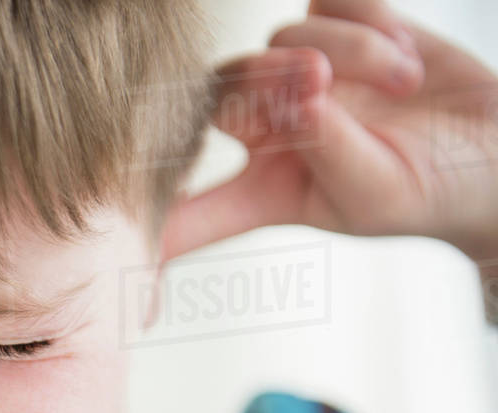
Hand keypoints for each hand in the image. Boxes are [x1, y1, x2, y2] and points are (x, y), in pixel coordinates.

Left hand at [163, 0, 497, 264]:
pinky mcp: (339, 27)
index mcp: (264, 190)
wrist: (497, 152)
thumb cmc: (431, 193)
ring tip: (404, 82)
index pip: (192, 208)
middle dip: (268, 81)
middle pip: (222, 91)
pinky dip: (367, 19)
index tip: (109, 234)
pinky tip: (404, 55)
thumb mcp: (374, 192)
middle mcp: (270, 131)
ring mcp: (302, 75)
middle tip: (321, 81)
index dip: (151, 220)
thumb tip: (297, 91)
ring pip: (280, 40)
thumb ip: (325, 146)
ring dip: (345, 51)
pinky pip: (328, 3)